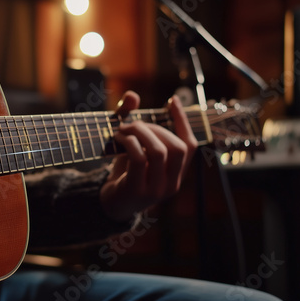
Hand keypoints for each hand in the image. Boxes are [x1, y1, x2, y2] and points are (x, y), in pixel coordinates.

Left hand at [100, 91, 197, 221]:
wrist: (109, 205)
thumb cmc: (125, 174)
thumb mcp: (133, 149)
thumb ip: (134, 124)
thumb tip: (132, 95)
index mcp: (176, 174)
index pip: (190, 146)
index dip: (183, 122)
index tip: (172, 100)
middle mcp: (171, 184)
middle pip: (177, 148)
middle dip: (156, 128)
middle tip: (133, 123)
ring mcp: (155, 190)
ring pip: (159, 152)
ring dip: (140, 133)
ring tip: (123, 129)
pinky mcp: (137, 190)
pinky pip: (139, 159)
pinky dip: (129, 143)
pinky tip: (117, 138)